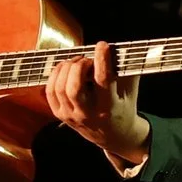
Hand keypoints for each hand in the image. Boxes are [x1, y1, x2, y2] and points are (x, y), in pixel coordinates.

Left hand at [45, 41, 149, 160]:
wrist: (113, 136)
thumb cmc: (123, 109)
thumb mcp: (130, 93)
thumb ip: (126, 72)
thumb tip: (123, 49)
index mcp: (109, 108)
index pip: (102, 81)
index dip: (102, 60)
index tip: (102, 45)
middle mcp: (88, 114)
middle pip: (74, 87)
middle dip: (79, 66)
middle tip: (86, 58)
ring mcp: (71, 115)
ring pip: (60, 89)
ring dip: (66, 69)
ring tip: (76, 62)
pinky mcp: (60, 114)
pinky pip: (50, 92)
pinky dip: (54, 76)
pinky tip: (64, 68)